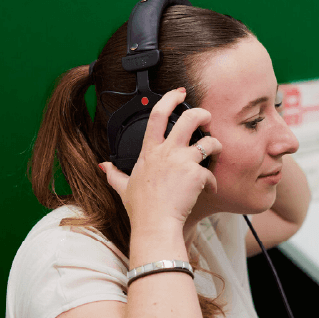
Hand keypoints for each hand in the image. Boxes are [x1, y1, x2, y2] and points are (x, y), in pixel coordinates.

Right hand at [99, 88, 222, 229]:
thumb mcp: (123, 187)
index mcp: (150, 152)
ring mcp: (183, 162)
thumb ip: (114, 174)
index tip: (179, 94)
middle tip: (207, 117)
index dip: (169, 99)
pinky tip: (209, 189)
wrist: (155, 224)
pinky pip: (211, 173)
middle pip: (190, 119)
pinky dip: (213, 181)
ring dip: (215, 145)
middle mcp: (167, 152)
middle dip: (202, 114)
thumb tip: (103, 166)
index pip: (157, 115)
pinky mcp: (196, 175)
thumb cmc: (141, 208)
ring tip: (214, 151)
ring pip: (208, 142)